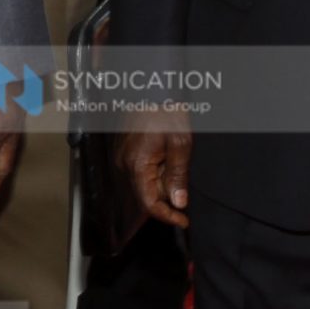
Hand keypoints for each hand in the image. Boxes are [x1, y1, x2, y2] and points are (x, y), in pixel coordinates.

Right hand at [115, 110, 192, 228]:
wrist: (151, 88)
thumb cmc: (164, 109)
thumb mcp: (180, 142)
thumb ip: (178, 175)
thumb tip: (178, 202)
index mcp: (137, 165)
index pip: (149, 204)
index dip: (167, 216)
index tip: (183, 220)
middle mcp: (125, 164)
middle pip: (148, 193)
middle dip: (169, 191)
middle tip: (184, 173)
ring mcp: (125, 157)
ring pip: (147, 182)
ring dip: (164, 178)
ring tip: (176, 155)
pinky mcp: (127, 151)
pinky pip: (143, 170)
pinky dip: (158, 168)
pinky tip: (167, 152)